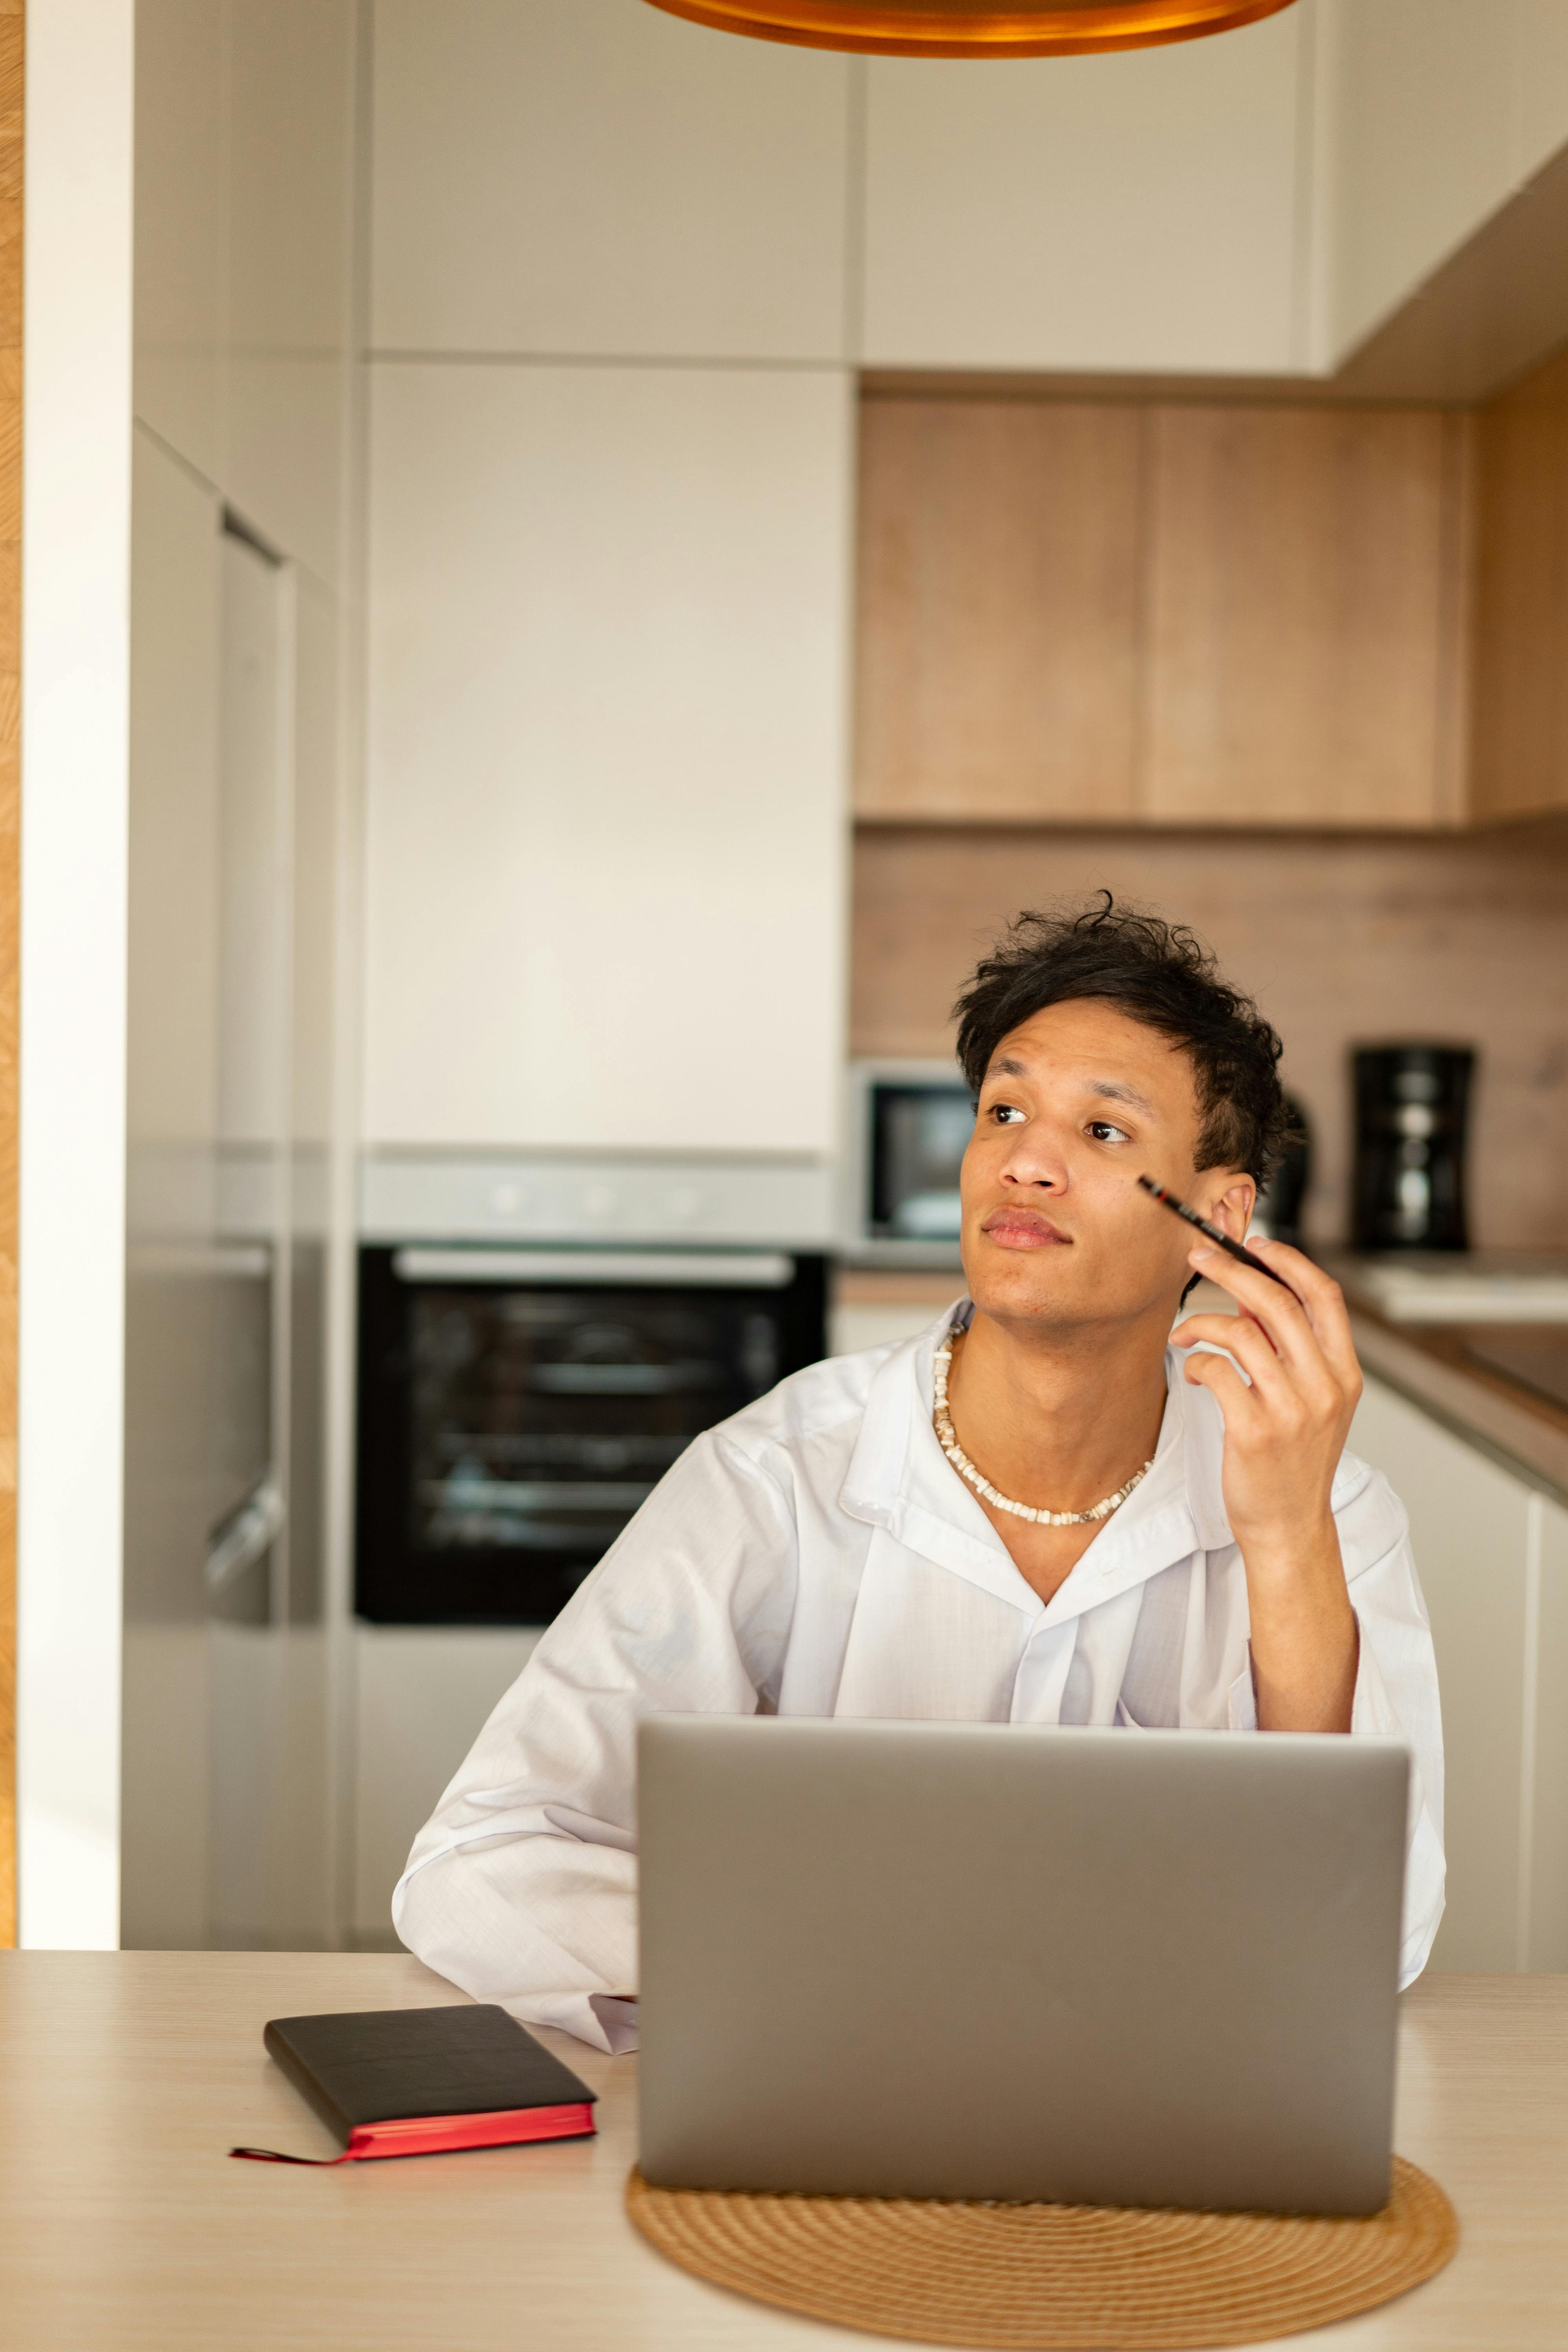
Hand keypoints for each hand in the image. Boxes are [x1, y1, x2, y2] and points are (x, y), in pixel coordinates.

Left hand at [1171, 1239, 1360, 1732]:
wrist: (1289, 1527)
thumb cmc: (1292, 1461)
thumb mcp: (1310, 1402)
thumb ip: (1290, 1351)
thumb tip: (1251, 1297)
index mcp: (1344, 1373)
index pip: (1324, 1296)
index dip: (1289, 1260)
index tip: (1255, 1241)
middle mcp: (1325, 1386)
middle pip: (1276, 1303)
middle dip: (1232, 1269)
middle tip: (1198, 1255)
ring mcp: (1292, 1410)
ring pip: (1241, 1332)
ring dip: (1202, 1320)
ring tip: (1183, 1331)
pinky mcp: (1254, 1431)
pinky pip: (1217, 1371)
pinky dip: (1196, 1362)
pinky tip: (1190, 1370)